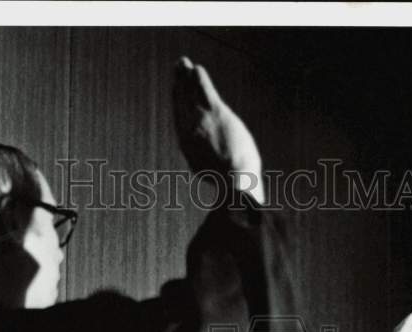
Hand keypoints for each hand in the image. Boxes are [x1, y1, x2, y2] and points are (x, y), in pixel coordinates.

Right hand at [173, 56, 263, 203]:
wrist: (234, 182)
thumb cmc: (230, 187)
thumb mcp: (213, 179)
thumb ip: (209, 167)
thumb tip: (215, 177)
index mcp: (189, 147)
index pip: (181, 121)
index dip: (179, 107)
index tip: (178, 96)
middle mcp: (189, 130)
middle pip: (182, 103)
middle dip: (179, 87)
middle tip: (177, 73)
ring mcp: (200, 120)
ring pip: (190, 93)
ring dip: (186, 77)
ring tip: (183, 64)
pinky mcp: (213, 110)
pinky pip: (203, 89)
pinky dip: (197, 78)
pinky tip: (195, 68)